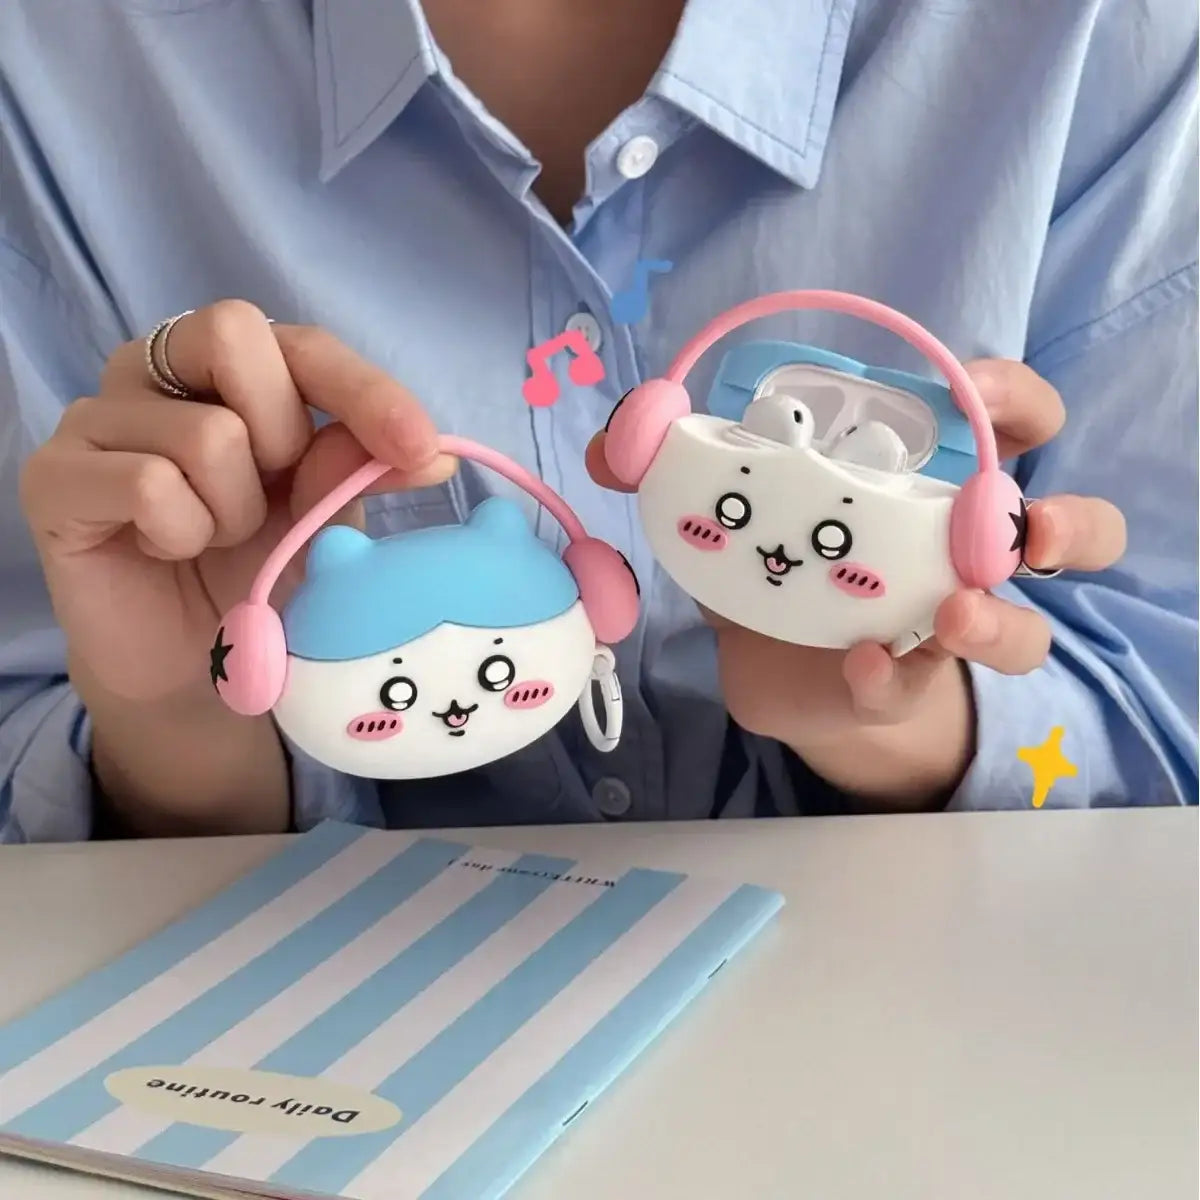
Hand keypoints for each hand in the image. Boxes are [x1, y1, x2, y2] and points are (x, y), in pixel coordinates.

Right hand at [20, 301, 452, 829]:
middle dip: (282, 435)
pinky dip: (182, 533)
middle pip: (232, 334)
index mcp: (231, 371)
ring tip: (214, 538)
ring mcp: (98, 418)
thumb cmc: (260, 576)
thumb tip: (427, 450)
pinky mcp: (54, 476)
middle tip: (271, 503)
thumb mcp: (327, 519)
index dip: (365, 391)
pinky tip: (168, 550)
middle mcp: (157, 373)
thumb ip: (356, 470)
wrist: (193, 672)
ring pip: (204, 433)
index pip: (302, 343)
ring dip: (234, 511)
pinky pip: (147, 484)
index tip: (422, 452)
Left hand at [587, 359, 1126, 807]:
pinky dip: (889, 677)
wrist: (779, 670)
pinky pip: (918, 685)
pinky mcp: (902, 684)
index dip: (1016, 398)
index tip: (980, 393)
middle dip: (1068, 522)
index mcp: (930, 479)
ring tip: (955, 613)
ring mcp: (944, 625)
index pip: (1010, 421)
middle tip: (1023, 524)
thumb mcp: (730, 511)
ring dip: (1002, 620)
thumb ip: (671, 469)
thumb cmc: (775, 565)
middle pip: (1067, 526)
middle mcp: (959, 551)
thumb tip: (609, 444)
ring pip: (1028, 626)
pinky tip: (856, 666)